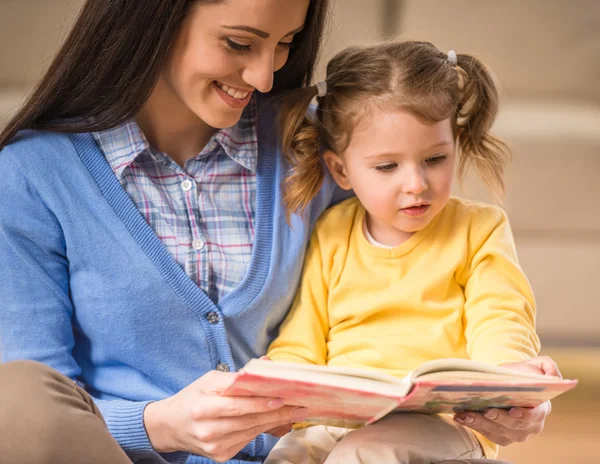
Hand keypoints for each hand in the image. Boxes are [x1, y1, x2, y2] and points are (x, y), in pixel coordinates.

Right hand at [144, 370, 306, 461]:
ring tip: (294, 412)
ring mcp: (214, 446)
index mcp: (202, 408)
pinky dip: (262, 429)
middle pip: (249, 420)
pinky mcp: (220, 456)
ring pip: (252, 431)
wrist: (171, 426)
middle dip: (277, 412)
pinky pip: (247, 439)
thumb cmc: (193, 397)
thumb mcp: (209, 380)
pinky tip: (276, 421)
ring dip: (275, 421)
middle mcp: (207, 430)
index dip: (261, 402)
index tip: (284, 397)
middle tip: (300, 405)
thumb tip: (265, 364)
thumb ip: (237, 376)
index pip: (238, 405)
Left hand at [453, 356, 559, 445]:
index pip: (534, 415)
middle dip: (498, 418)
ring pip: (497, 431)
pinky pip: (486, 434)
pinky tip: (460, 417)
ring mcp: (516, 434)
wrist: (509, 383)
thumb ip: (549, 367)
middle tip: (485, 410)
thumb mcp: (539, 365)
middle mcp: (531, 426)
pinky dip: (472, 426)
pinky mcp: (501, 437)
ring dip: (479, 423)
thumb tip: (554, 377)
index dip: (525, 415)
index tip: (513, 410)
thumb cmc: (523, 374)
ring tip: (464, 414)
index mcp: (542, 409)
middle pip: (513, 425)